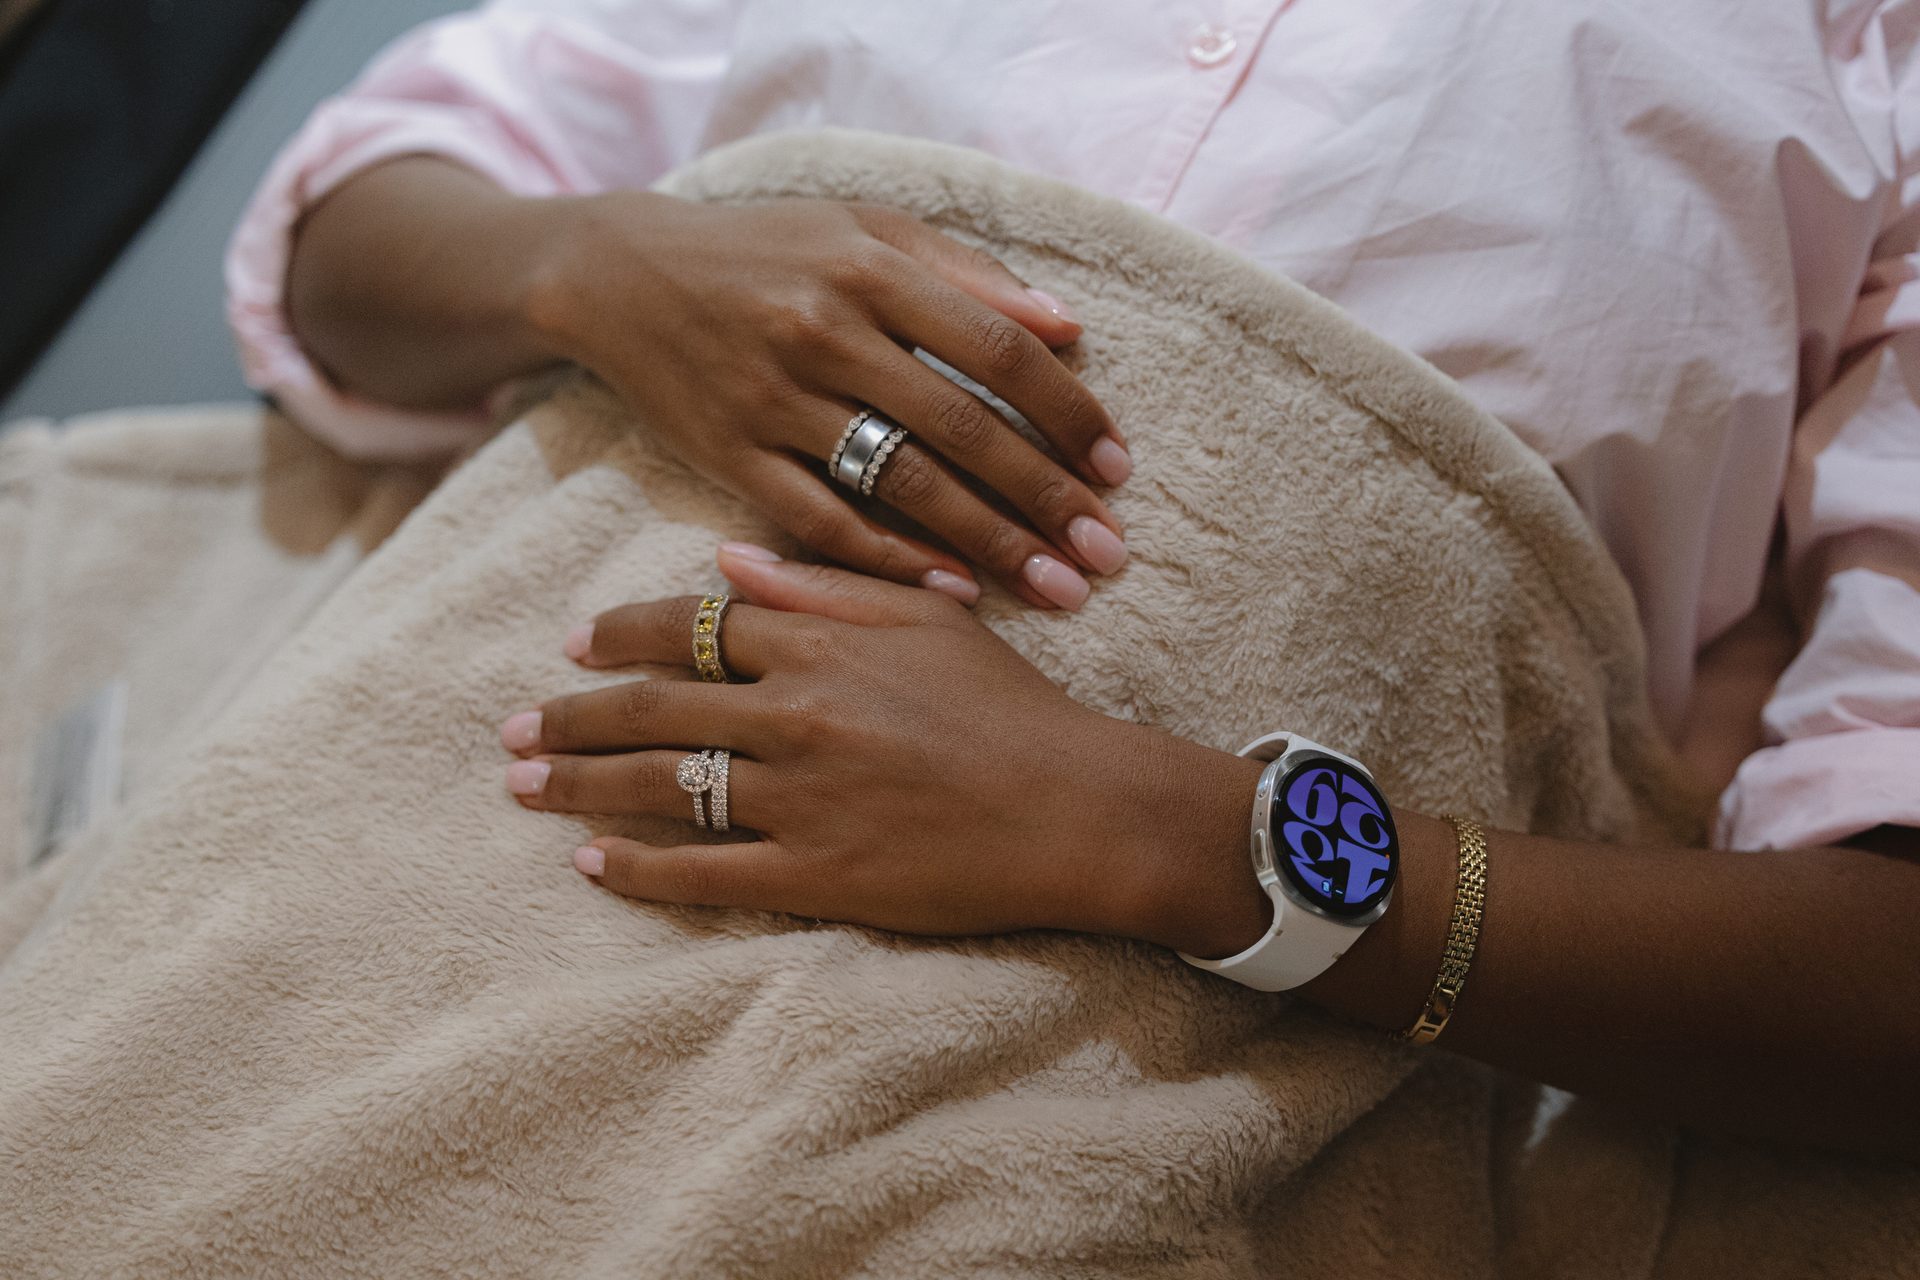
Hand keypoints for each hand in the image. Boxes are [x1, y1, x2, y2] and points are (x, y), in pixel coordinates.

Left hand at [498, 544, 1269, 950]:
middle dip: (573, 717)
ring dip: (582, 786)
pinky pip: (705, 873)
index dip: (621, 635)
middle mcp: (797, 714)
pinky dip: (641, 869)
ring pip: (663, 787)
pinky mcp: (818, 874)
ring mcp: (802, 798)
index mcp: (822, 643)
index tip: (574, 645)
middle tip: (514, 729)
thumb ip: (827, 584)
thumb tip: (731, 559)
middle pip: (655, 708)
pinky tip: (593, 863)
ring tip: (524, 788)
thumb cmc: (1012, 708)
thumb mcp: (930, 619)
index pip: (691, 629)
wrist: (1080, 809)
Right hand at [534, 193, 1133, 609]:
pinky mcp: (730, 456)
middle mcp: (825, 332)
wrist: (621, 275)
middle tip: (1108, 553)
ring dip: (988, 542)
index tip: (1117, 468)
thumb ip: (968, 273)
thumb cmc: (769, 249)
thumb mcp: (865, 229)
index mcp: (870, 266)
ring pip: (901, 484)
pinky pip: (823, 522)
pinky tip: (954, 592)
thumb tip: (1069, 328)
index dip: (1067, 412)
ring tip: (1056, 587)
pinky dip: (891, 559)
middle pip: (962, 426)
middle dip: (1045, 497)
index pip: (997, 348)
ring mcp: (773, 400)